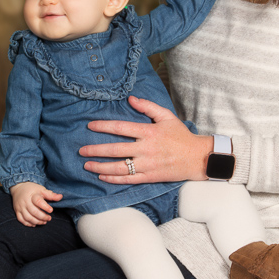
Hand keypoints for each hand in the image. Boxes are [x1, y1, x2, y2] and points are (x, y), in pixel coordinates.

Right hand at [10, 181, 62, 226]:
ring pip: (28, 217)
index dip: (45, 207)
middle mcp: (25, 201)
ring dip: (37, 221)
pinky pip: (21, 220)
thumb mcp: (41, 189)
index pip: (38, 201)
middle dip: (42, 217)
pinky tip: (35, 224)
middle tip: (49, 218)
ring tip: (44, 222)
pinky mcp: (17, 211)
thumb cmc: (32, 189)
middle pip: (33, 212)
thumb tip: (61, 197)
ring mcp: (20, 207)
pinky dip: (28, 224)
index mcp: (32, 195)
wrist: (18, 187)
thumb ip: (51, 195)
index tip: (51, 210)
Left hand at [79, 95, 212, 184]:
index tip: (90, 126)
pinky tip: (102, 177)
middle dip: (96, 150)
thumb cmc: (180, 136)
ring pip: (119, 167)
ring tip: (87, 165)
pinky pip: (128, 179)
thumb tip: (130, 99)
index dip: (103, 126)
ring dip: (100, 167)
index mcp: (149, 132)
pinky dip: (114, 179)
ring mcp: (147, 165)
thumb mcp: (166, 116)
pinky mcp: (150, 177)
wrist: (196, 158)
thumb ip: (148, 107)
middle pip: (115, 150)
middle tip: (81, 151)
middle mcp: (146, 149)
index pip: (121, 128)